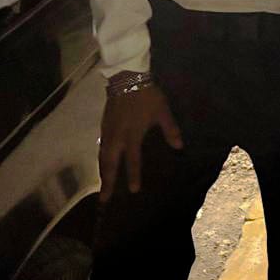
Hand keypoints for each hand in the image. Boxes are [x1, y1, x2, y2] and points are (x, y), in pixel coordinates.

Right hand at [98, 83, 182, 200]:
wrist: (127, 79)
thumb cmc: (147, 96)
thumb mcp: (162, 112)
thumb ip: (170, 130)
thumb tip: (179, 146)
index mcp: (132, 135)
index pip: (132, 160)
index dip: (133, 175)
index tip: (133, 190)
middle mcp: (117, 138)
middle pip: (109, 164)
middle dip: (107, 182)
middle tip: (104, 200)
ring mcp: (107, 132)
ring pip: (102, 158)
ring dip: (102, 173)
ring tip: (103, 186)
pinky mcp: (103, 126)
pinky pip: (100, 149)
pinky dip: (101, 161)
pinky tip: (103, 165)